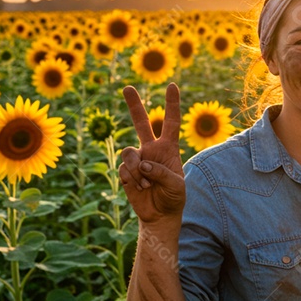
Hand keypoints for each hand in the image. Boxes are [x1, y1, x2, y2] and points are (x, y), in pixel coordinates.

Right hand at [119, 83, 185, 223]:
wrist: (159, 214)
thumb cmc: (173, 197)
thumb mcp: (176, 185)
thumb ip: (162, 172)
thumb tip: (142, 163)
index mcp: (169, 148)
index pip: (171, 121)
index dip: (172, 104)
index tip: (172, 85)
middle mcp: (152, 149)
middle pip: (141, 122)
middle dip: (134, 105)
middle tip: (127, 87)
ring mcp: (137, 159)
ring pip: (129, 152)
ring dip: (137, 169)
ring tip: (146, 184)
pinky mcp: (126, 171)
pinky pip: (124, 169)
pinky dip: (133, 179)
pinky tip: (140, 188)